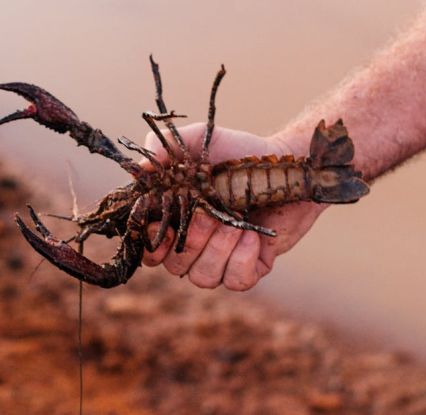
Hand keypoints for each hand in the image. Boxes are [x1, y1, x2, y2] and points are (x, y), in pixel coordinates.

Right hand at [141, 123, 326, 290]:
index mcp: (175, 219)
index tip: (162, 227)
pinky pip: (235, 281)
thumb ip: (166, 146)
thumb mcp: (200, 140)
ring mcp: (221, 258)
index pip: (149, 250)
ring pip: (203, 278)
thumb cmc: (239, 151)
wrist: (285, 162)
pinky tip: (253, 236)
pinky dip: (242, 260)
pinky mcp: (251, 266)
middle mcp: (193, 244)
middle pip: (174, 266)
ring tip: (237, 222)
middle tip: (211, 214)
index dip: (152, 245)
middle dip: (192, 240)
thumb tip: (140, 169)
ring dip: (218, 249)